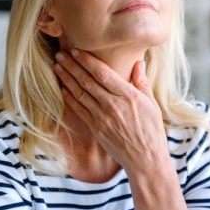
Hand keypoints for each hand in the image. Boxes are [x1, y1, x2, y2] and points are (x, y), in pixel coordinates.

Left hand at [53, 49, 169, 174]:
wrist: (145, 159)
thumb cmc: (152, 131)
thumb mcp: (152, 104)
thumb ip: (142, 82)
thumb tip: (138, 63)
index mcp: (128, 96)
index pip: (103, 73)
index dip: (87, 60)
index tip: (76, 50)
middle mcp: (113, 105)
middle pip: (87, 81)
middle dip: (72, 66)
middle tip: (60, 54)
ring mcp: (102, 117)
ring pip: (80, 93)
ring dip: (66, 79)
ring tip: (57, 67)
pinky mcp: (95, 128)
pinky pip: (79, 110)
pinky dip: (69, 98)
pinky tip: (62, 88)